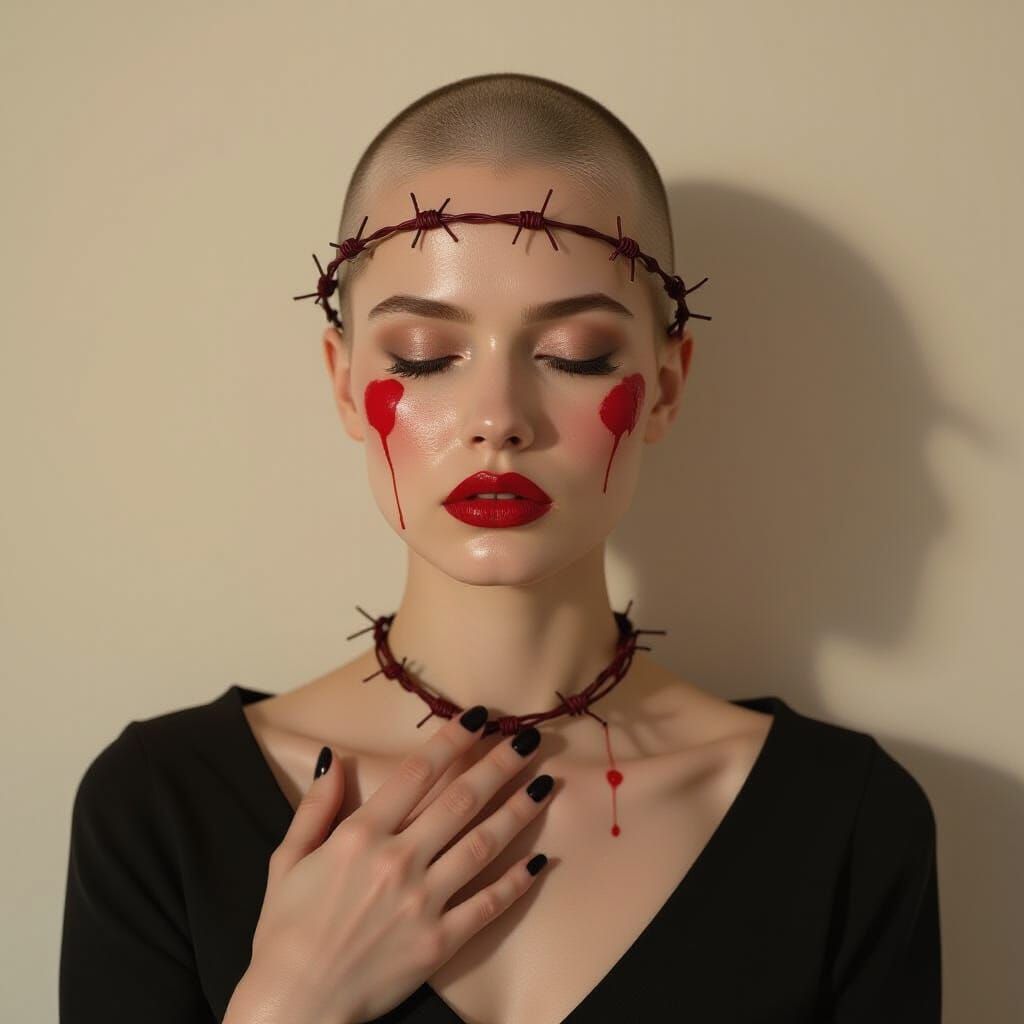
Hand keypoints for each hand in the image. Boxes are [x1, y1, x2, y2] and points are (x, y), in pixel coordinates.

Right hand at [226, 706, 555, 1023]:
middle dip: (500, 764)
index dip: (452, 739)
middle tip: (529, 737)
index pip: (417, 772)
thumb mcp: (286, 859)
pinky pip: (487, 905)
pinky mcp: (440, 942)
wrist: (294, 1005)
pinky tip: (539, 860)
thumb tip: (336, 759)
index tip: (479, 716)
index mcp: (360, 835)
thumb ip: (315, 807)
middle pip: (461, 800)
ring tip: (546, 784)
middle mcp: (398, 860)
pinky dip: (517, 881)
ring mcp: (423, 902)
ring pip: (483, 844)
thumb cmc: (284, 932)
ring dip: (519, 810)